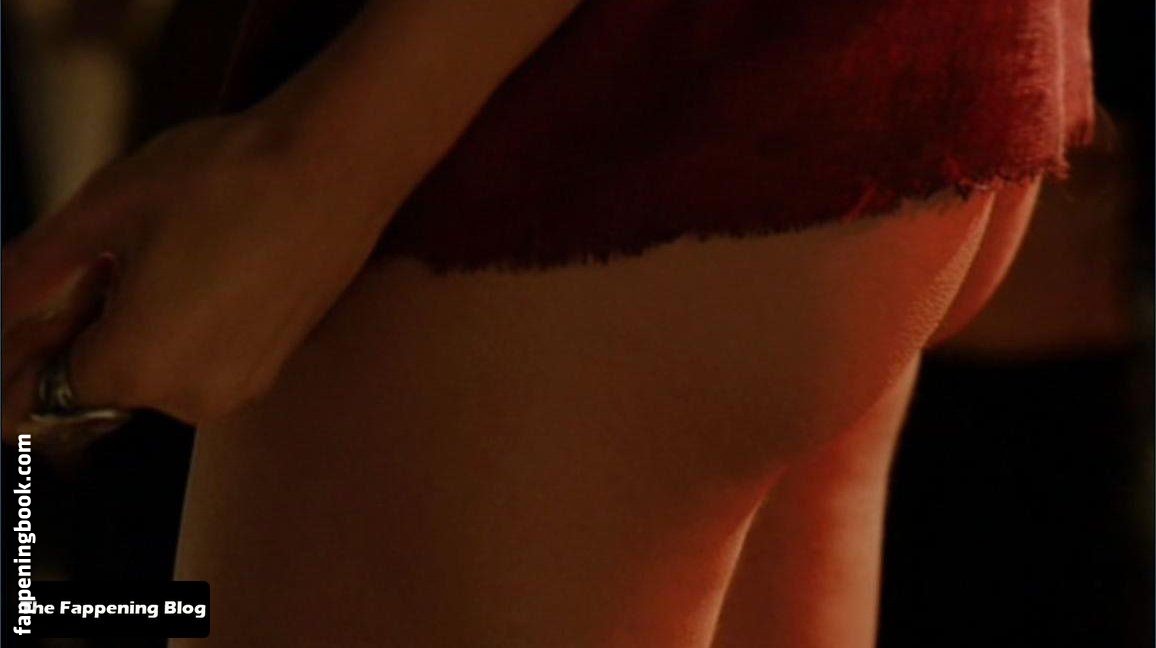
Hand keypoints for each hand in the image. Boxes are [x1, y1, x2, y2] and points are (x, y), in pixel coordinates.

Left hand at [2, 114, 387, 437]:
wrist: (335, 167)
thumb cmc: (220, 178)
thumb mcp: (102, 210)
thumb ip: (30, 271)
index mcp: (134, 366)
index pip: (35, 398)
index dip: (12, 356)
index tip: (25, 308)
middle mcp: (188, 398)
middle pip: (94, 387)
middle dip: (69, 336)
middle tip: (85, 262)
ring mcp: (239, 386)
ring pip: (149, 373)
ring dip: (126, 330)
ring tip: (142, 257)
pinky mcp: (273, 365)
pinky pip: (198, 362)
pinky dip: (177, 330)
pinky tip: (190, 267)